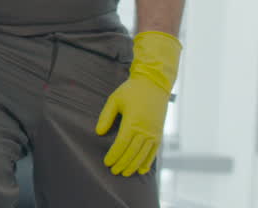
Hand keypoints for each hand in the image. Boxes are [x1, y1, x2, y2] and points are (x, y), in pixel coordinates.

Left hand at [95, 31, 181, 175]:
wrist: (154, 84)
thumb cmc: (131, 90)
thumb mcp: (114, 99)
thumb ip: (106, 116)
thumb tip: (98, 132)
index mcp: (133, 121)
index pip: (122, 143)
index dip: (114, 155)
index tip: (107, 162)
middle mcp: (145, 129)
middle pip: (132, 152)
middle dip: (122, 163)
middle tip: (113, 171)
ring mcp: (154, 132)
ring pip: (143, 154)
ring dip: (133, 165)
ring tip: (124, 173)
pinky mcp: (159, 132)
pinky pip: (154, 151)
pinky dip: (147, 161)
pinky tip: (141, 170)